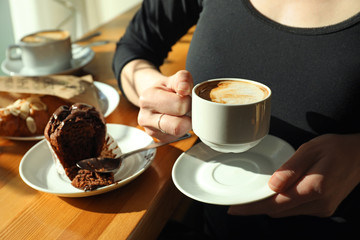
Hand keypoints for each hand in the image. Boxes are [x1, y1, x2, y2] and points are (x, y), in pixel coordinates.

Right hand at [138, 70, 192, 140]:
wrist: (154, 98)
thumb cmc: (166, 89)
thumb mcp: (173, 79)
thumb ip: (182, 79)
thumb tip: (185, 88)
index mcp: (148, 98)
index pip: (179, 105)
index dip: (188, 101)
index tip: (185, 97)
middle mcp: (145, 117)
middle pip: (178, 125)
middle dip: (187, 116)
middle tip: (186, 108)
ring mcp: (150, 130)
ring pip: (178, 133)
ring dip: (185, 123)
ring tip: (182, 114)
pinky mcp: (158, 139)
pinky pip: (177, 137)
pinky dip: (181, 129)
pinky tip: (177, 121)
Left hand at [228, 134, 359, 217]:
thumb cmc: (336, 148)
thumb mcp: (311, 149)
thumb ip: (290, 168)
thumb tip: (272, 185)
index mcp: (314, 188)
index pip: (275, 204)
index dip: (252, 208)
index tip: (235, 209)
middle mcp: (319, 204)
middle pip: (278, 211)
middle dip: (258, 206)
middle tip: (243, 198)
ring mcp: (322, 209)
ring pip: (286, 212)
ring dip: (270, 204)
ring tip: (259, 192)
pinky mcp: (323, 208)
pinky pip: (296, 209)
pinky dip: (283, 202)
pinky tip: (280, 191)